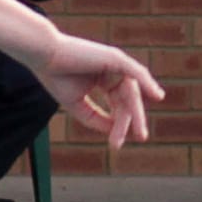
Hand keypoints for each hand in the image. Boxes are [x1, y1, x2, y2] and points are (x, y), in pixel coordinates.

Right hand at [34, 34, 159, 148]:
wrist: (44, 56)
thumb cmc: (56, 77)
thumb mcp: (78, 106)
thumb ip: (96, 119)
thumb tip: (115, 131)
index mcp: (103, 80)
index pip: (117, 104)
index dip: (118, 124)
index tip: (115, 144)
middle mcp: (112, 71)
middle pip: (127, 100)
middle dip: (132, 120)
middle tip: (142, 138)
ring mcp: (115, 63)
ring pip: (132, 92)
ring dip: (135, 113)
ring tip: (139, 133)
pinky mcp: (115, 57)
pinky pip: (136, 72)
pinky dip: (148, 83)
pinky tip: (157, 95)